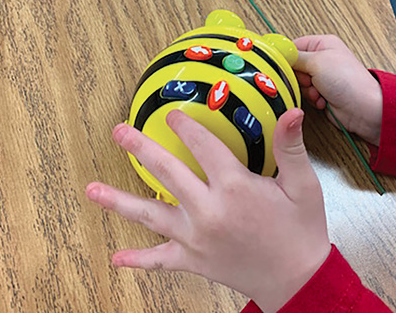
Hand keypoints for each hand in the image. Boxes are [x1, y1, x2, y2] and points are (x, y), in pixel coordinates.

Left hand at [86, 109, 330, 312]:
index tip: (171, 113)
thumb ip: (291, 147)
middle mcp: (208, 211)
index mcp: (233, 187)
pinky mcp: (193, 261)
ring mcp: (196, 238)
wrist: (298, 282)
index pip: (202, 146)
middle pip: (166, 172)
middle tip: (119, 131)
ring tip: (91, 190)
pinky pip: (160, 260)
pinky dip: (138, 259)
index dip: (185, 126)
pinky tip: (117, 257)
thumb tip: (293, 112)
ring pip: (150, 215)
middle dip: (140, 148)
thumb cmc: (300, 230)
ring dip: (119, 200)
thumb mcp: (303, 185)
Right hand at [293, 35, 382, 145]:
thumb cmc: (350, 81)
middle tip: (309, 79)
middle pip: (293, 66)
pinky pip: (304, 95)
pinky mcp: (321, 93)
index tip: (282, 66)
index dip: (286, 57)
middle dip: (299, 77)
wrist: (364, 109)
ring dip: (305, 90)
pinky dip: (311, 99)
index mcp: (322, 44)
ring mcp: (321, 77)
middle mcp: (321, 59)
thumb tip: (279, 52)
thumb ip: (295, 57)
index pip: (293, 46)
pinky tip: (322, 99)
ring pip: (297, 83)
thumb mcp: (317, 62)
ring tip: (319, 90)